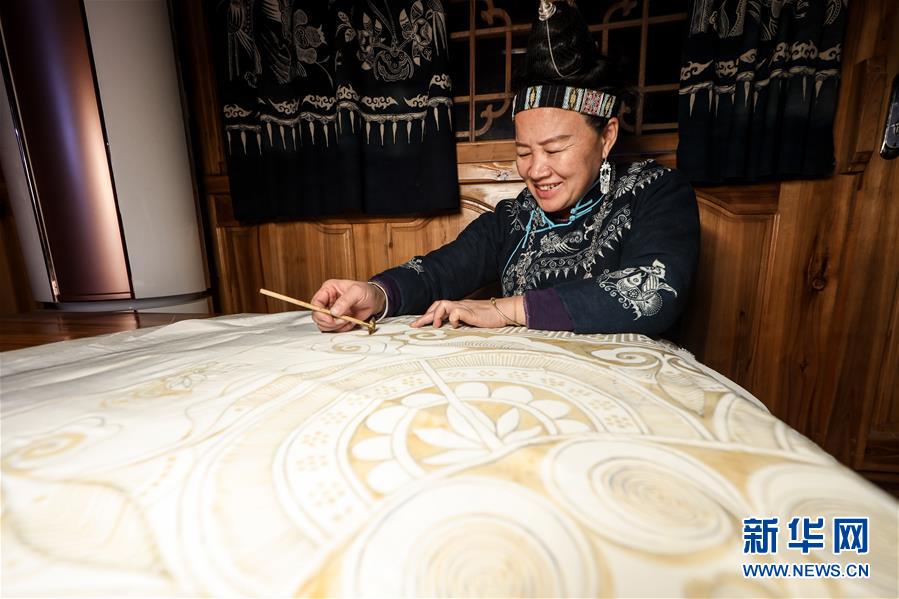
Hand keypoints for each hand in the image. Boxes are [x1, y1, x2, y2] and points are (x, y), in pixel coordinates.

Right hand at [310, 279, 385, 332]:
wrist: (375, 300)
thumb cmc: (366, 291)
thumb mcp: (357, 292)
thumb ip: (344, 301)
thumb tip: (334, 312)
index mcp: (328, 290)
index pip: (315, 303)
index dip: (320, 312)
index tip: (330, 318)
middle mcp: (327, 301)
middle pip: (317, 316)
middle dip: (330, 321)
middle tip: (343, 319)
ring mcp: (331, 312)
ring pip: (324, 325)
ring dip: (336, 326)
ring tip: (348, 319)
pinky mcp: (336, 320)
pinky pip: (333, 329)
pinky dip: (342, 329)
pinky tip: (350, 322)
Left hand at [411, 296, 525, 328]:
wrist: (505, 311)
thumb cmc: (492, 317)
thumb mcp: (473, 320)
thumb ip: (463, 322)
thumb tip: (452, 330)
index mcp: (459, 307)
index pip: (439, 306)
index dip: (428, 315)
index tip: (417, 325)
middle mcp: (460, 305)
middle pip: (437, 305)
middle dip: (425, 316)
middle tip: (415, 326)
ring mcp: (465, 307)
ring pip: (443, 304)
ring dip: (436, 315)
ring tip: (436, 326)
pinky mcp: (471, 312)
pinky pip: (456, 311)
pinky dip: (452, 319)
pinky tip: (455, 326)